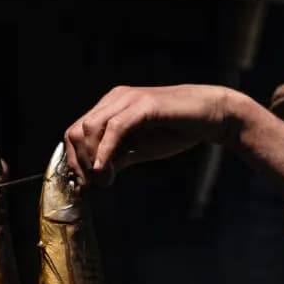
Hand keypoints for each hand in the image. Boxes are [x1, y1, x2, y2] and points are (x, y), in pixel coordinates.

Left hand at [63, 84, 244, 185]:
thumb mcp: (138, 149)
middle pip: (76, 130)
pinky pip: (115, 128)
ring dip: (91, 159)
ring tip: (104, 179)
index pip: (75, 131)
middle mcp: (115, 99)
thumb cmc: (176, 131)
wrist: (209, 116)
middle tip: (92, 184)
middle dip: (78, 162)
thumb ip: (116, 158)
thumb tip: (94, 176)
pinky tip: (106, 170)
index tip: (83, 183)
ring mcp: (128, 99)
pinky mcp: (143, 105)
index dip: (73, 160)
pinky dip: (105, 151)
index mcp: (110, 106)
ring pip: (90, 128)